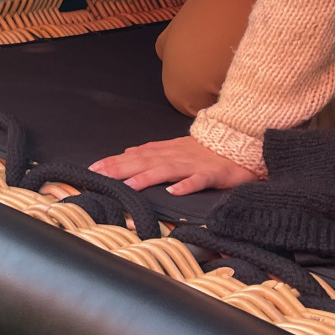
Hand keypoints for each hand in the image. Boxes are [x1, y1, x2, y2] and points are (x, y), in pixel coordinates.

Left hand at [90, 137, 259, 196]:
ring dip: (147, 177)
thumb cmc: (207, 149)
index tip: (92, 169)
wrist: (242, 142)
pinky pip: (200, 180)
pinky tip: (174, 192)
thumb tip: (127, 152)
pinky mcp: (215, 174)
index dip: (114, 162)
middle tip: (99, 176)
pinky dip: (187, 185)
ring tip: (129, 186)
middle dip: (121, 169)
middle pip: (145, 162)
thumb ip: (152, 151)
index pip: (135, 157)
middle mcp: (177, 157)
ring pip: (168, 170)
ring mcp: (195, 165)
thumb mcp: (176, 147)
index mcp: (167, 152)